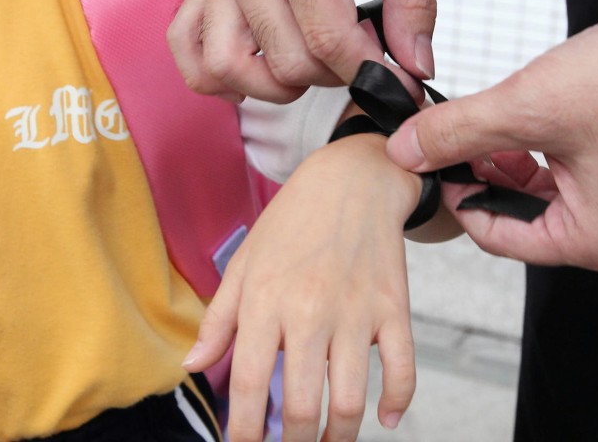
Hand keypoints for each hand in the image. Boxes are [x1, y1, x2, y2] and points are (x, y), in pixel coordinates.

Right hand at [167, 0, 446, 102]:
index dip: (370, 71)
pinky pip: (187, 48)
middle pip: (282, 59)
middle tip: (367, 56)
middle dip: (334, 75)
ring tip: (316, 67)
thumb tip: (415, 67)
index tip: (401, 80)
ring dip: (275, 86)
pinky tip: (262, 70)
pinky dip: (218, 75)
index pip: (325, 35)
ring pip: (225, 66)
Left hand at [182, 134, 422, 440]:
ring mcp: (357, 313)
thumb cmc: (292, 222)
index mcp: (267, 301)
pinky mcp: (395, 309)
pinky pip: (404, 370)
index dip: (245, 431)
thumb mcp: (244, 263)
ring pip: (351, 401)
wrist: (353, 180)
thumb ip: (218, 319)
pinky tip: (384, 419)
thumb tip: (193, 366)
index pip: (251, 385)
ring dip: (338, 437)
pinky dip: (397, 404)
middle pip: (303, 406)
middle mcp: (311, 312)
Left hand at [386, 0, 597, 271]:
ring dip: (511, 159)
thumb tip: (407, 150)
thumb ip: (459, 132)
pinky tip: (528, 112)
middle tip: (449, 138)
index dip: (455, 197)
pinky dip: (546, 147)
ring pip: (551, 191)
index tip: (429, 162)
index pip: (497, 237)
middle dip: (483, 175)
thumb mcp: (529, 106)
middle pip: (525, 215)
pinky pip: (580, 169)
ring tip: (484, 121)